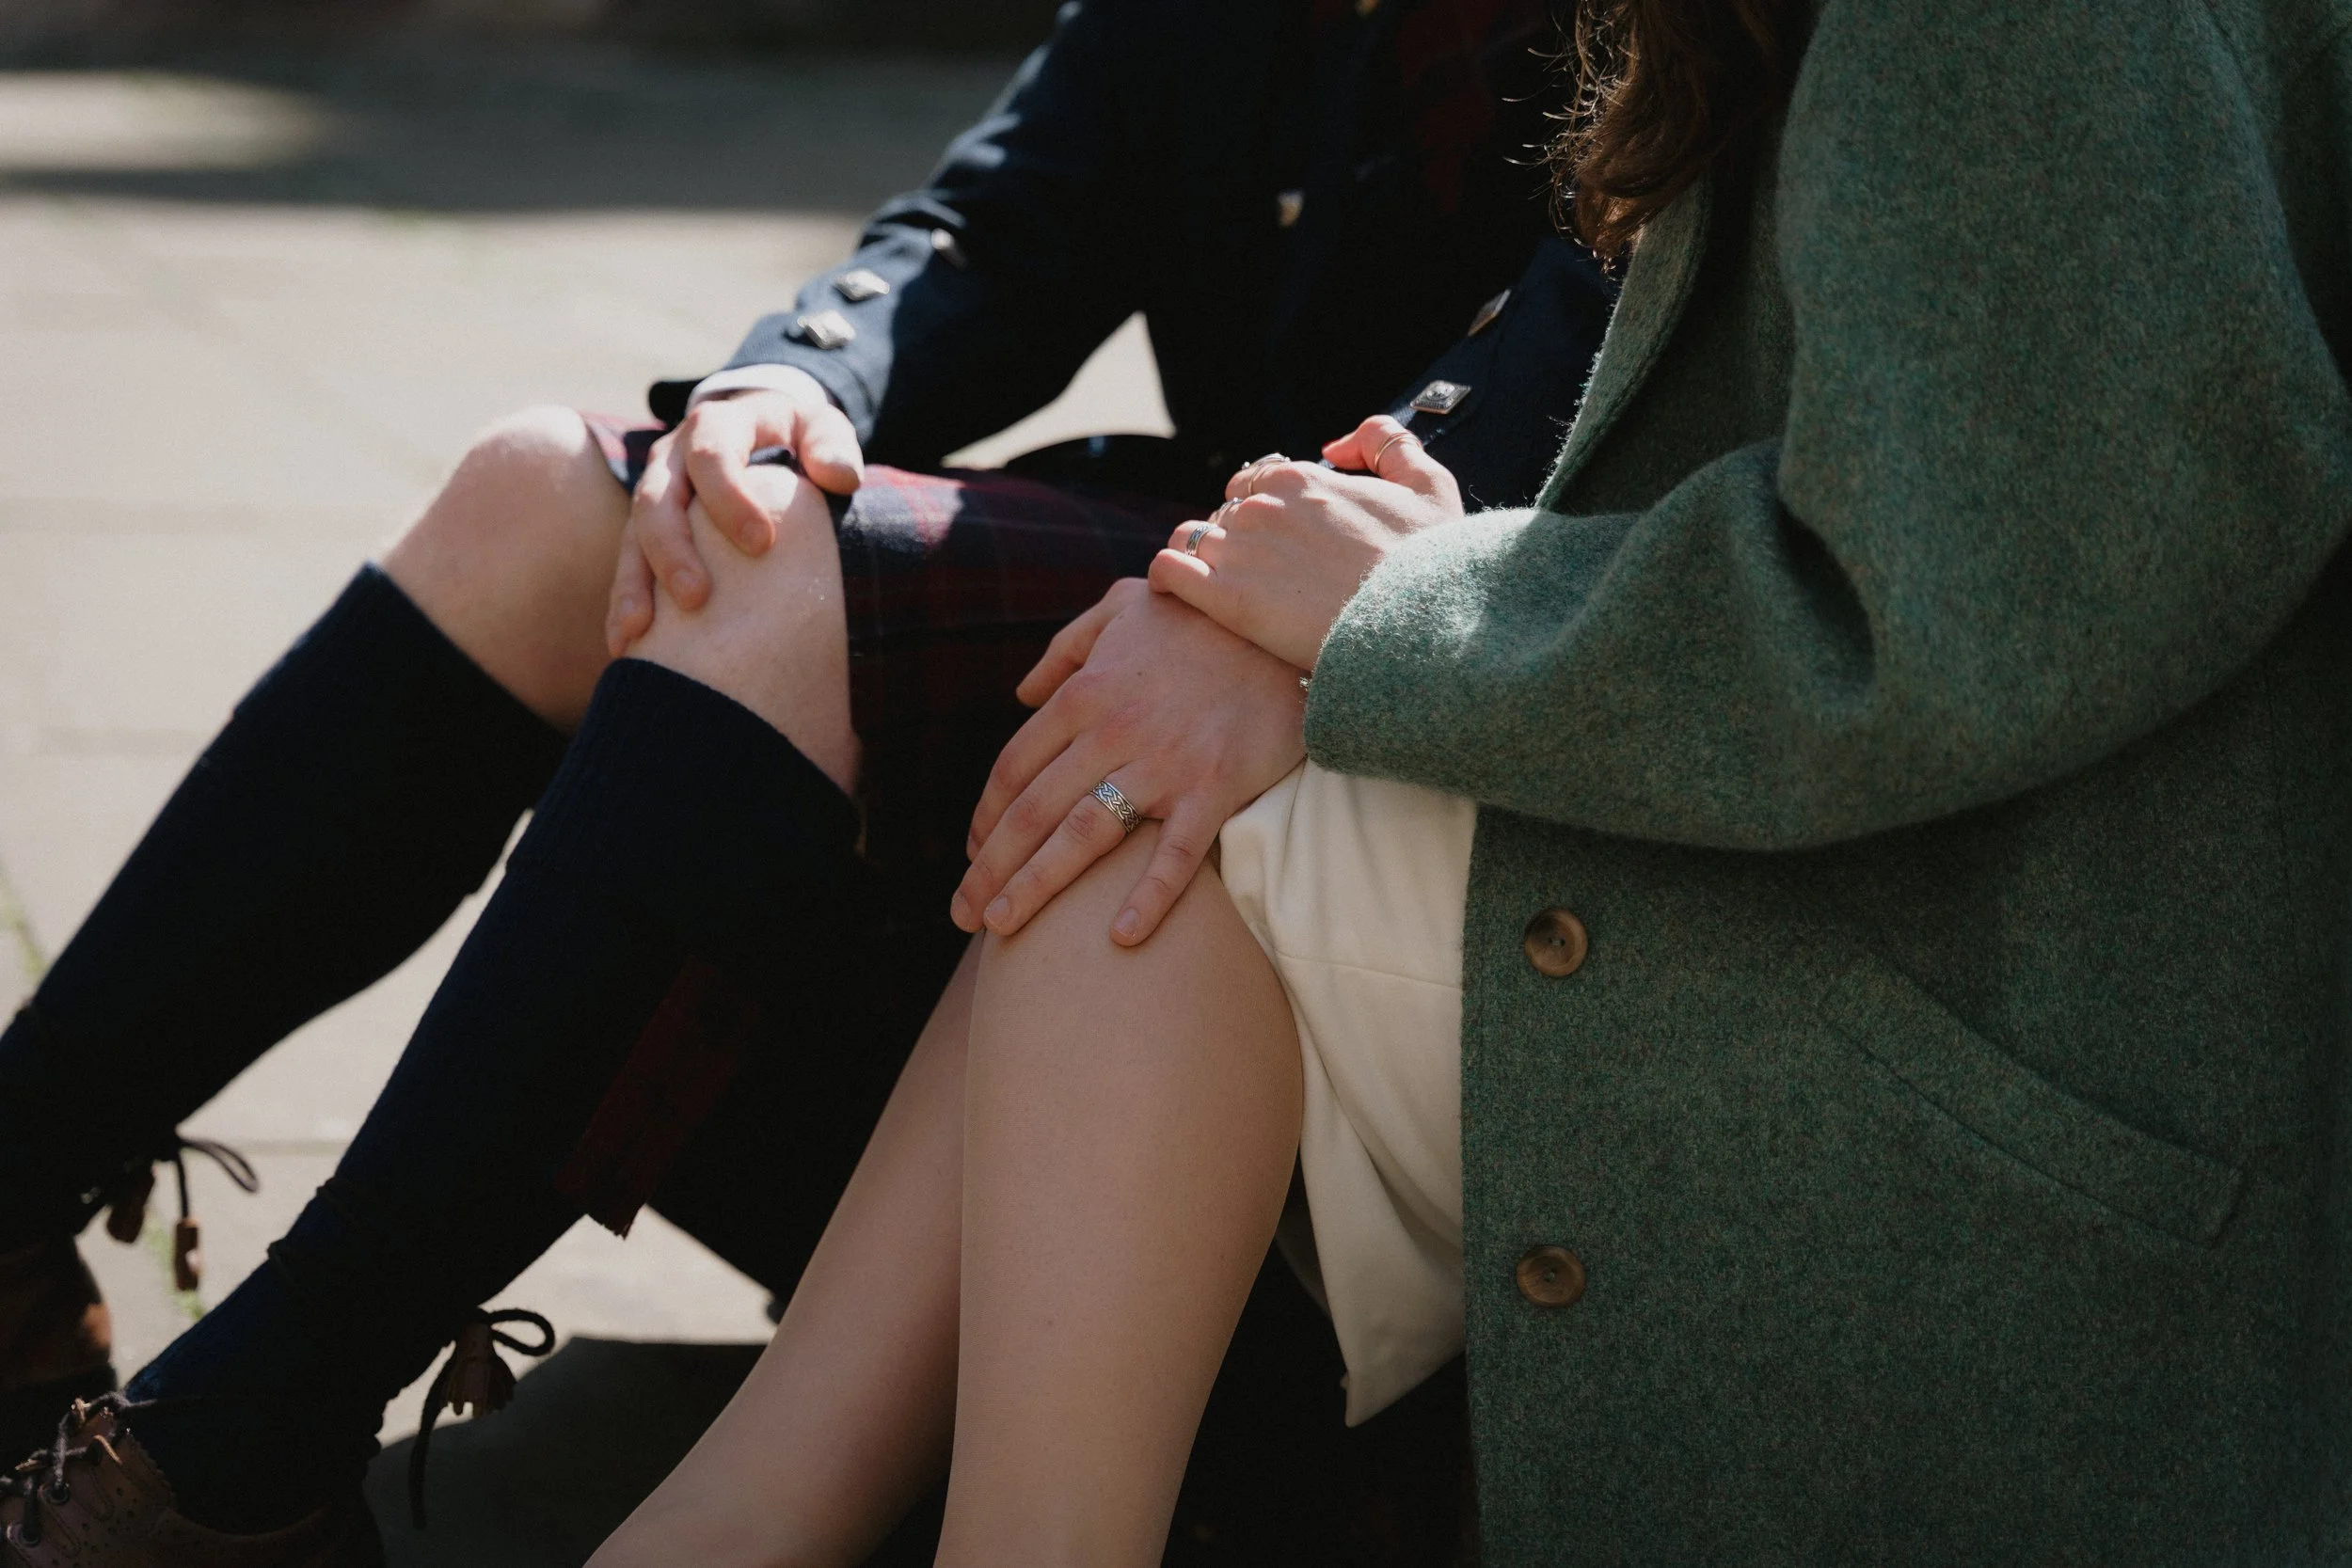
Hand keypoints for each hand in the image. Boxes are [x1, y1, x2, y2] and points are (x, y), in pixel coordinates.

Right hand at [606, 370, 864, 652]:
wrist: (764, 433)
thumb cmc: (801, 438)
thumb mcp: (822, 427)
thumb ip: (833, 444)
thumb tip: (840, 477)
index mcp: (717, 425)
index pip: (711, 453)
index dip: (729, 497)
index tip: (762, 544)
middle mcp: (674, 457)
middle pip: (656, 499)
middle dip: (672, 549)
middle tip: (696, 598)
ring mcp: (655, 493)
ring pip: (631, 536)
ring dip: (634, 584)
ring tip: (641, 631)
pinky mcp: (645, 529)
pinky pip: (627, 565)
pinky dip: (624, 603)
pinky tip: (626, 644)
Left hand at [951, 579, 1307, 944]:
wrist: (1289, 622)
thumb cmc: (1202, 616)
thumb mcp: (1123, 607)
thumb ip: (1066, 647)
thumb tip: (1023, 692)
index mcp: (1085, 693)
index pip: (1016, 768)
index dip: (987, 817)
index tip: (972, 854)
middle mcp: (1111, 732)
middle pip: (1032, 812)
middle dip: (989, 868)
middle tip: (961, 914)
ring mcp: (1163, 764)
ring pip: (1082, 836)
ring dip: (1034, 886)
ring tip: (1000, 928)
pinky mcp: (1214, 788)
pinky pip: (1175, 854)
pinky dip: (1148, 898)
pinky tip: (1121, 939)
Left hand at [1149, 414, 1462, 669]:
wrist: (1419, 628)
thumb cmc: (1429, 564)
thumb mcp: (1428, 483)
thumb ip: (1386, 442)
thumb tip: (1338, 443)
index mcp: (1301, 477)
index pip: (1256, 481)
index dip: (1267, 510)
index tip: (1285, 544)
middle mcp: (1263, 505)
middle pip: (1225, 513)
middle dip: (1237, 537)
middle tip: (1263, 576)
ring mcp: (1239, 550)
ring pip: (1191, 539)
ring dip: (1203, 559)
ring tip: (1227, 591)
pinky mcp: (1225, 597)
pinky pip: (1167, 572)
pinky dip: (1166, 580)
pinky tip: (1178, 596)